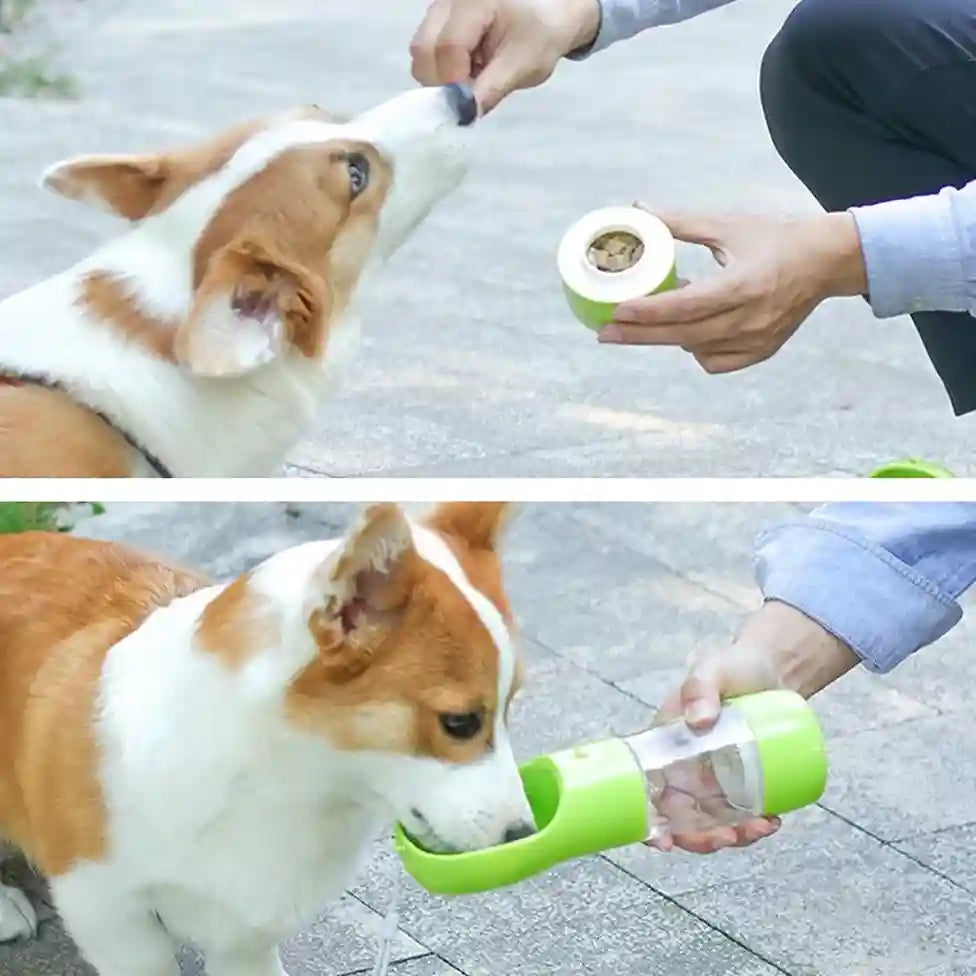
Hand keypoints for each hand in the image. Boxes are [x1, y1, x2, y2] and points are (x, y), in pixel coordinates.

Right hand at [410, 0, 600, 113]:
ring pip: (420, 50)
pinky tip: (469, 66)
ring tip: (474, 76)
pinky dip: (443, 66)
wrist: (550, 10)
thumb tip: (461, 115)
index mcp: (474, 1)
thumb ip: (490, 90)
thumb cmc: (541, 34)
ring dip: (441, 75)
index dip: (454, 83)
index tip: (470, 103)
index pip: (447, 47)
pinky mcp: (439, 17)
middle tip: (471, 92)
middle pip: (422, 48)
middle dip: (441, 81)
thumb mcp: (523, 65)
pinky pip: (427, 48)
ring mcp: (440, 6)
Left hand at [599, 209, 868, 373]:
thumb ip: (682, 222)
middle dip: (639, 335)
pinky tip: (687, 331)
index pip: (686, 306)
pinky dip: (695, 348)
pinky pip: (714, 362)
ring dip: (667, 336)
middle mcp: (751, 318)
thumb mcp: (728, 225)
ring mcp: (758, 340)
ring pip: (696, 349)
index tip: (615, 311)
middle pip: (683, 336)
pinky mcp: (761, 352)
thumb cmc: (774, 238)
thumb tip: (638, 209)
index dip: (647, 311)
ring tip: (645, 320)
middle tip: (603, 333)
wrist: (826, 261)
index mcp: (744, 284)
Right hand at [648, 601, 858, 854]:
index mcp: (665, 745)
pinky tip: (772, 821)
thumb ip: (701, 687)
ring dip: (733, 836)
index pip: (646, 791)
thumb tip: (698, 721)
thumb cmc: (733, 666)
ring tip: (761, 828)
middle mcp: (685, 767)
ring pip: (713, 821)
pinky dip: (755, 825)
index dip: (648, 824)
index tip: (661, 843)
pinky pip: (743, 811)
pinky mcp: (744, 779)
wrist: (774, 667)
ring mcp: (715, 776)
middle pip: (681, 818)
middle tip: (729, 837)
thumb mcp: (712, 670)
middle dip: (701, 839)